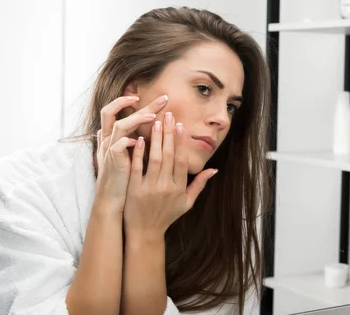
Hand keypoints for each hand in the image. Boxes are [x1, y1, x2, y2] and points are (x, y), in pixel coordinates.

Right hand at [94, 94, 168, 213]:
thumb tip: (146, 130)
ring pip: (120, 125)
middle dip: (141, 104)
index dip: (126, 100)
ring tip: (155, 116)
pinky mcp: (112, 161)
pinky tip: (143, 141)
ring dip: (138, 119)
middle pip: (115, 112)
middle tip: (164, 98)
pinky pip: (119, 145)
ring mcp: (108, 149)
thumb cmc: (123, 179)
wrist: (113, 200)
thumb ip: (134, 141)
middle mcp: (107, 139)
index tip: (152, 100)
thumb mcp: (129, 156)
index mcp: (111, 136)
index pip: (114, 111)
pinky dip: (130, 141)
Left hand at [123, 111, 217, 241]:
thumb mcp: (187, 203)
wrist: (145, 233)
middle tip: (169, 115)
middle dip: (169, 134)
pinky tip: (139, 139)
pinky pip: (137, 168)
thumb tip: (214, 169)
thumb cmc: (167, 216)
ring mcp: (150, 188)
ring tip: (156, 122)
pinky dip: (139, 153)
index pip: (181, 161)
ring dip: (156, 139)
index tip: (181, 125)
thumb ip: (199, 184)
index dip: (181, 143)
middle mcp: (166, 187)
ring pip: (155, 159)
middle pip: (169, 156)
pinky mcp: (135, 189)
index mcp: (179, 188)